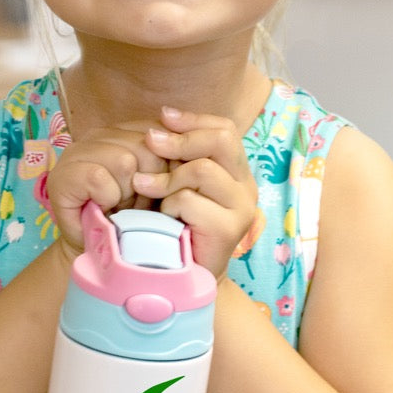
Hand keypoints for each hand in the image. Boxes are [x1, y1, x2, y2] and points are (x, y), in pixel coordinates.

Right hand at [45, 121, 167, 260]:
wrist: (101, 253)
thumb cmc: (135, 219)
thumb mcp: (161, 185)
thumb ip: (172, 162)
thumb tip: (190, 153)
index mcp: (126, 131)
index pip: (161, 131)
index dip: (168, 165)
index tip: (161, 190)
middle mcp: (100, 134)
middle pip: (147, 147)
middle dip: (150, 184)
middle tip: (138, 204)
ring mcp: (78, 151)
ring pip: (123, 161)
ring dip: (127, 194)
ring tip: (121, 206)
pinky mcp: (64, 174)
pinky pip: (99, 179)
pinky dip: (106, 199)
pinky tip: (102, 207)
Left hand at [132, 106, 258, 279]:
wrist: (186, 276)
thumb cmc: (176, 226)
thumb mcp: (177, 184)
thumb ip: (177, 158)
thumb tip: (159, 123)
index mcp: (236, 172)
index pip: (224, 129)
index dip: (194, 119)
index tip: (163, 116)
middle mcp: (246, 187)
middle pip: (221, 140)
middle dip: (180, 138)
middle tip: (150, 140)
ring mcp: (242, 208)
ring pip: (202, 170)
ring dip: (167, 177)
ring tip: (146, 188)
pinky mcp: (230, 229)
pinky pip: (190, 201)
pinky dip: (168, 206)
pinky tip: (164, 219)